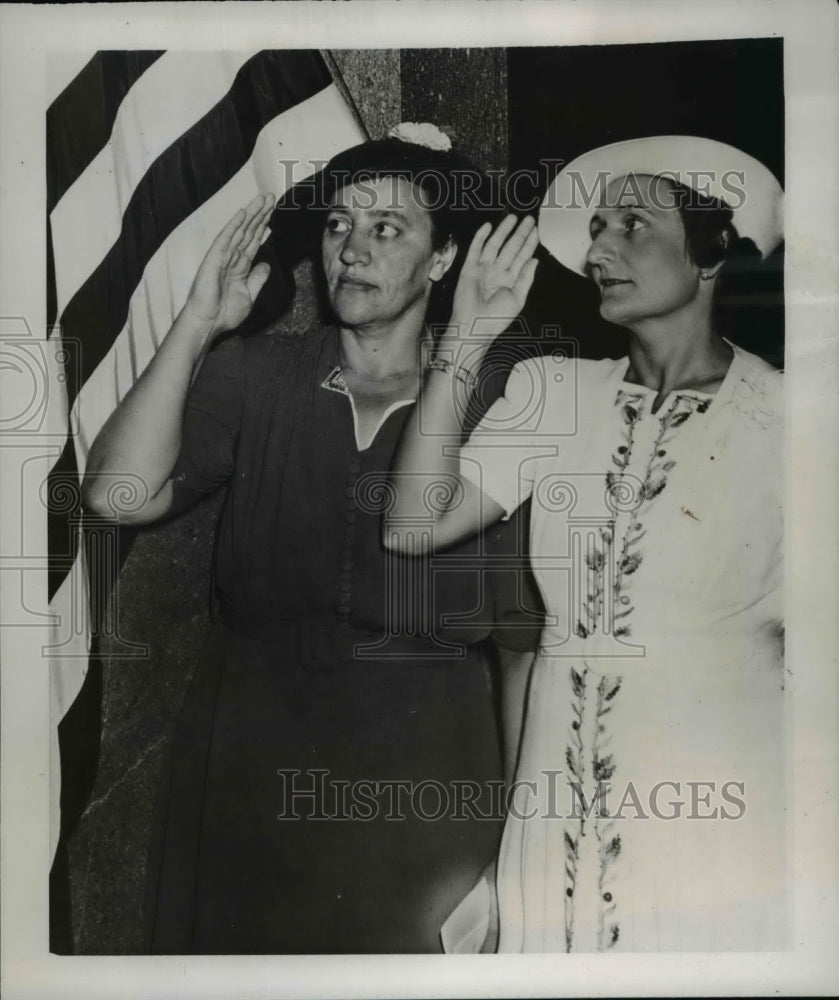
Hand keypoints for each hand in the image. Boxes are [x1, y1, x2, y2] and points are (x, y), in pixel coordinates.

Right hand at [181, 193, 275, 339]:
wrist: (209, 323)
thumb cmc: (225, 312)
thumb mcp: (249, 295)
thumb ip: (257, 279)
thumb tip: (266, 264)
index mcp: (240, 266)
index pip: (254, 241)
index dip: (263, 226)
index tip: (272, 212)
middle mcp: (232, 257)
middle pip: (249, 231)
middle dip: (260, 214)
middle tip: (271, 196)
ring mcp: (222, 256)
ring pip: (240, 230)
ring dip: (251, 214)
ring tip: (263, 199)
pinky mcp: (214, 258)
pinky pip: (226, 238)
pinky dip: (235, 225)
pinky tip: (243, 213)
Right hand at [450, 214, 538, 342]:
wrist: (474, 326)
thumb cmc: (496, 318)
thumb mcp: (518, 299)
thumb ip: (526, 279)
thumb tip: (534, 260)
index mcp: (510, 281)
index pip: (521, 257)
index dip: (529, 244)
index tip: (536, 230)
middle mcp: (497, 272)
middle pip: (510, 248)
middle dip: (519, 234)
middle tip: (529, 219)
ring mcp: (483, 269)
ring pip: (494, 245)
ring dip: (503, 231)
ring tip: (513, 218)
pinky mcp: (469, 269)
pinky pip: (475, 250)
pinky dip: (480, 238)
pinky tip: (488, 226)